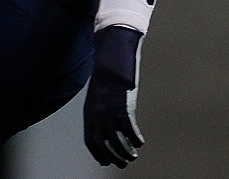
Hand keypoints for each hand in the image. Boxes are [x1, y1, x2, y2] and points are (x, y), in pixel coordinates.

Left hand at [83, 25, 144, 167]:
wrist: (111, 64)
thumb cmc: (105, 80)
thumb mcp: (97, 97)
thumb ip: (99, 112)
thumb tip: (105, 127)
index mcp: (88, 113)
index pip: (90, 140)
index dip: (97, 153)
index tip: (105, 162)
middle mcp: (97, 115)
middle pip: (104, 144)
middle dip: (113, 157)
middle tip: (122, 164)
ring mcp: (109, 113)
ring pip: (117, 141)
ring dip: (126, 152)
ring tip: (132, 157)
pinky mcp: (123, 109)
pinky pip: (130, 131)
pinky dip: (136, 139)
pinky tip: (140, 142)